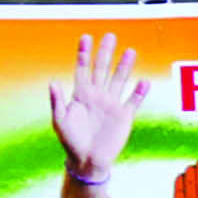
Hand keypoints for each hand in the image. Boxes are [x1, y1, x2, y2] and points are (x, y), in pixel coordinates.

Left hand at [48, 33, 144, 191]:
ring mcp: (111, 105)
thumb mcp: (59, 121)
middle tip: (110, 36)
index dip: (84, 53)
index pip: (83, 68)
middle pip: (102, 69)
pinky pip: (133, 101)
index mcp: (81, 94)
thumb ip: (57, 101)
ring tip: (130, 51)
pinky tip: (144, 82)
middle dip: (106, 52)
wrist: (87, 161)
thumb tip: (53, 81)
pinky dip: (139, 92)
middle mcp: (97, 96)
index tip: (86, 37)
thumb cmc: (71, 141)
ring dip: (124, 66)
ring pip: (119, 80)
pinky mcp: (124, 116)